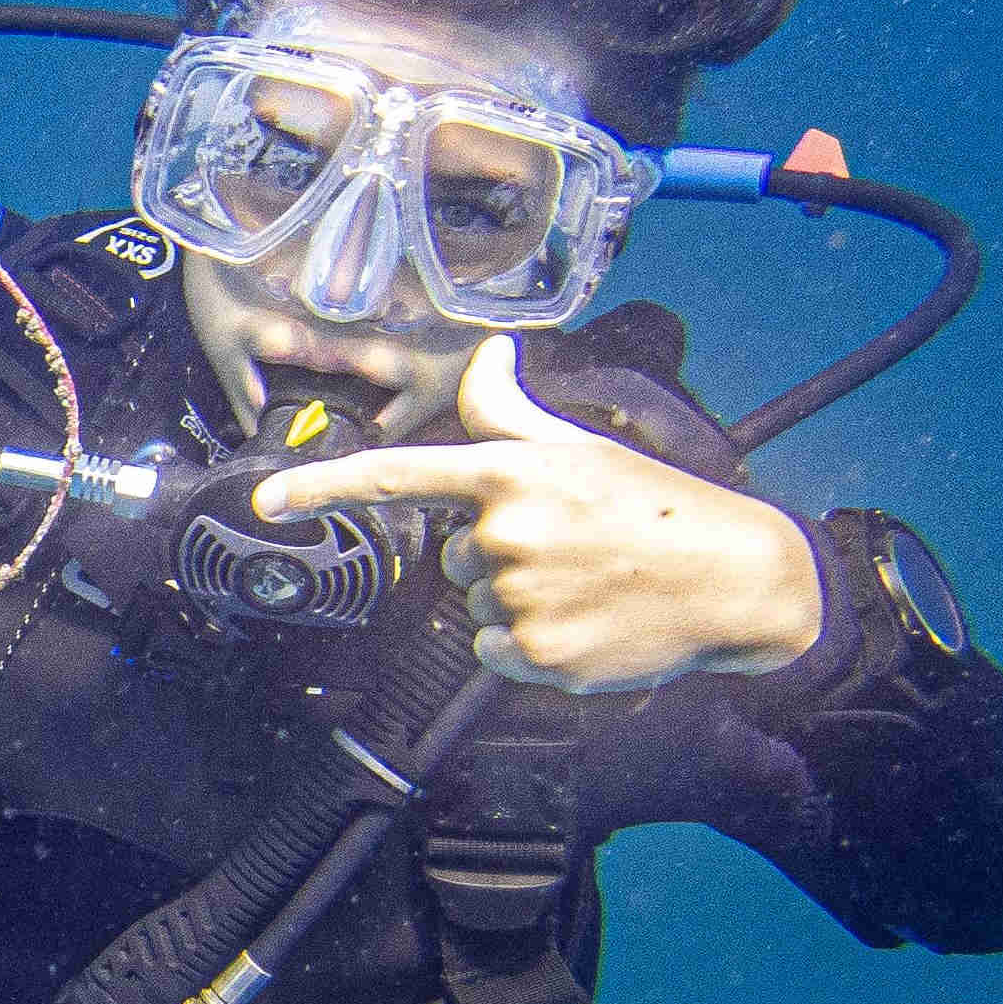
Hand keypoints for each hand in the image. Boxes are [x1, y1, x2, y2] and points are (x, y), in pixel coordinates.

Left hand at [250, 334, 823, 693]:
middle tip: (570, 548)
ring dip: (517, 599)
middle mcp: (505, 531)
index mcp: (509, 473)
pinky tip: (583, 622)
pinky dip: (528, 645)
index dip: (322, 486)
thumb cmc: (655, 506)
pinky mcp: (537, 653)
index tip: (266, 502)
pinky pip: (493, 651)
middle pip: (453, 555)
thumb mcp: (579, 446)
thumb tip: (487, 350)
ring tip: (585, 583)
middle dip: (498, 553)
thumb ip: (510, 409)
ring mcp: (520, 595)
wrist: (736, 577)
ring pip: (475, 604)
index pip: (397, 476)